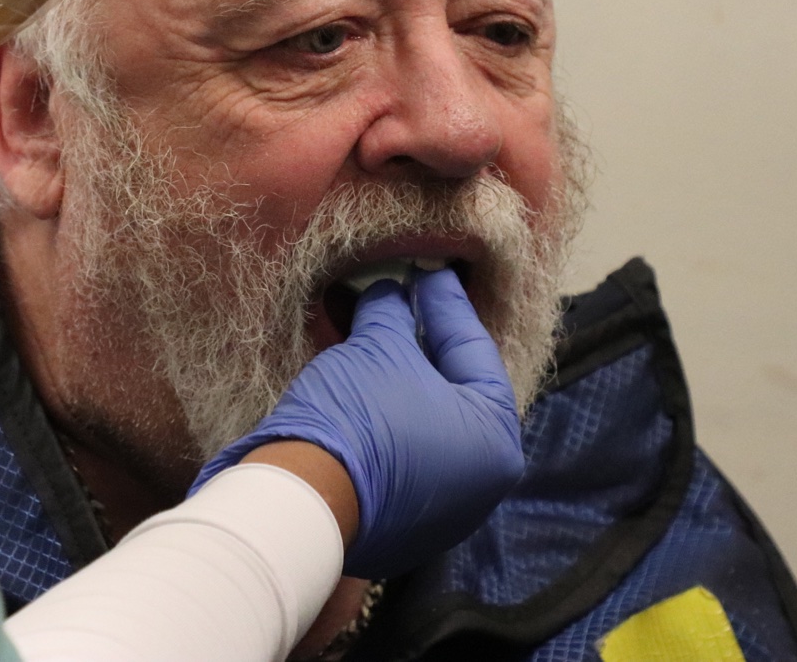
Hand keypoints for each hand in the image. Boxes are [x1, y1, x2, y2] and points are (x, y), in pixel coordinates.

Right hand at [191, 267, 524, 578]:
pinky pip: (401, 454)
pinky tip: (363, 382)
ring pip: (425, 424)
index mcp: (497, 443)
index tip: (428, 272)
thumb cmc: (359, 415)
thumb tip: (393, 294)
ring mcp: (440, 512)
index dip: (446, 304)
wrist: (300, 500)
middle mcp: (480, 485)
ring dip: (401, 380)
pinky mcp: (399, 524)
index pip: (475, 352)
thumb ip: (394, 313)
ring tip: (379, 334)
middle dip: (425, 342)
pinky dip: (387, 415)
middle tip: (407, 299)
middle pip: (453, 392)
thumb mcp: (379, 347)